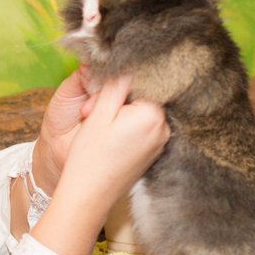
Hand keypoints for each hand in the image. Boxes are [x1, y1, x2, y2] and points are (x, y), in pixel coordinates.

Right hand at [28, 77, 167, 254]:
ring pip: (145, 110)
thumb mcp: (99, 113)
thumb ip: (116, 83)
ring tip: (100, 124)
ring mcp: (162, 141)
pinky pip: (145, 126)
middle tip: (94, 109)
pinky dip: (129, 124)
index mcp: (153, 115)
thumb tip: (129, 59)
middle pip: (147, 94)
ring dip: (124, 109)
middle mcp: (165, 128)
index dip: (121, 79)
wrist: (89, 196)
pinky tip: (110, 135)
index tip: (103, 88)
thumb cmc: (90, 155)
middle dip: (122, 94)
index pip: (147, 78)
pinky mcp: (154, 151)